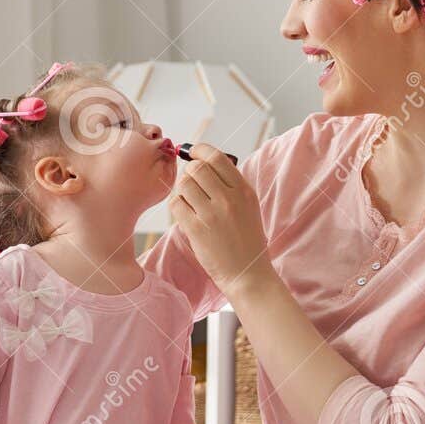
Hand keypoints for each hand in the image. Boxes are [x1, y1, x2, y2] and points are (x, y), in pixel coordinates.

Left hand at [168, 144, 273, 294]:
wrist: (247, 273)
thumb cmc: (246, 239)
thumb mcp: (248, 206)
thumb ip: (231, 184)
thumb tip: (205, 161)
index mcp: (243, 190)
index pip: (216, 157)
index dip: (199, 150)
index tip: (192, 152)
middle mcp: (228, 199)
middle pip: (196, 168)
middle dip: (189, 172)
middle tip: (192, 184)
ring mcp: (212, 214)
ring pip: (184, 184)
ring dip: (182, 190)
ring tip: (190, 202)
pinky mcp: (197, 229)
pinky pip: (176, 204)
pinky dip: (177, 206)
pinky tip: (186, 214)